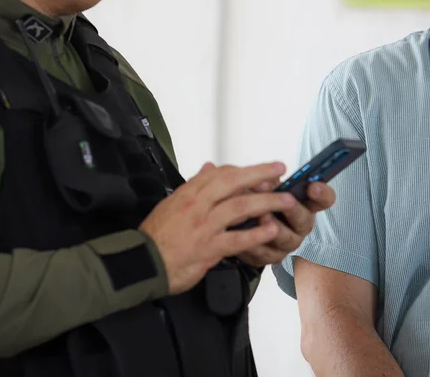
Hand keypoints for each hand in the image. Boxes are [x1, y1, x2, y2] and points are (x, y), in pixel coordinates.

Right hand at [139, 161, 299, 294]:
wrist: (143, 262)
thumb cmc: (158, 235)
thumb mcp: (173, 202)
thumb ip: (194, 185)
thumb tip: (210, 168)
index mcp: (189, 193)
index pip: (221, 174)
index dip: (245, 171)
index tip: (263, 170)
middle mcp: (198, 205)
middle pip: (233, 183)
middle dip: (260, 175)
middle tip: (280, 170)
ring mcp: (204, 226)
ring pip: (239, 208)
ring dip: (266, 202)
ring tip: (286, 201)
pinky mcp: (208, 248)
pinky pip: (236, 239)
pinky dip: (255, 234)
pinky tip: (271, 231)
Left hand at [236, 181, 335, 267]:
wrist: (245, 226)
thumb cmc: (261, 201)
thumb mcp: (267, 186)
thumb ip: (268, 181)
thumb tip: (262, 180)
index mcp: (306, 204)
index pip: (324, 198)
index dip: (322, 193)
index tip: (313, 186)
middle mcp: (301, 225)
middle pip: (304, 219)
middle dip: (294, 209)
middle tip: (287, 200)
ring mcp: (288, 243)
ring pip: (285, 238)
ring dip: (274, 227)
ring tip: (262, 216)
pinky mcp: (272, 256)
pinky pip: (265, 253)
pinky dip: (254, 243)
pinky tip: (246, 234)